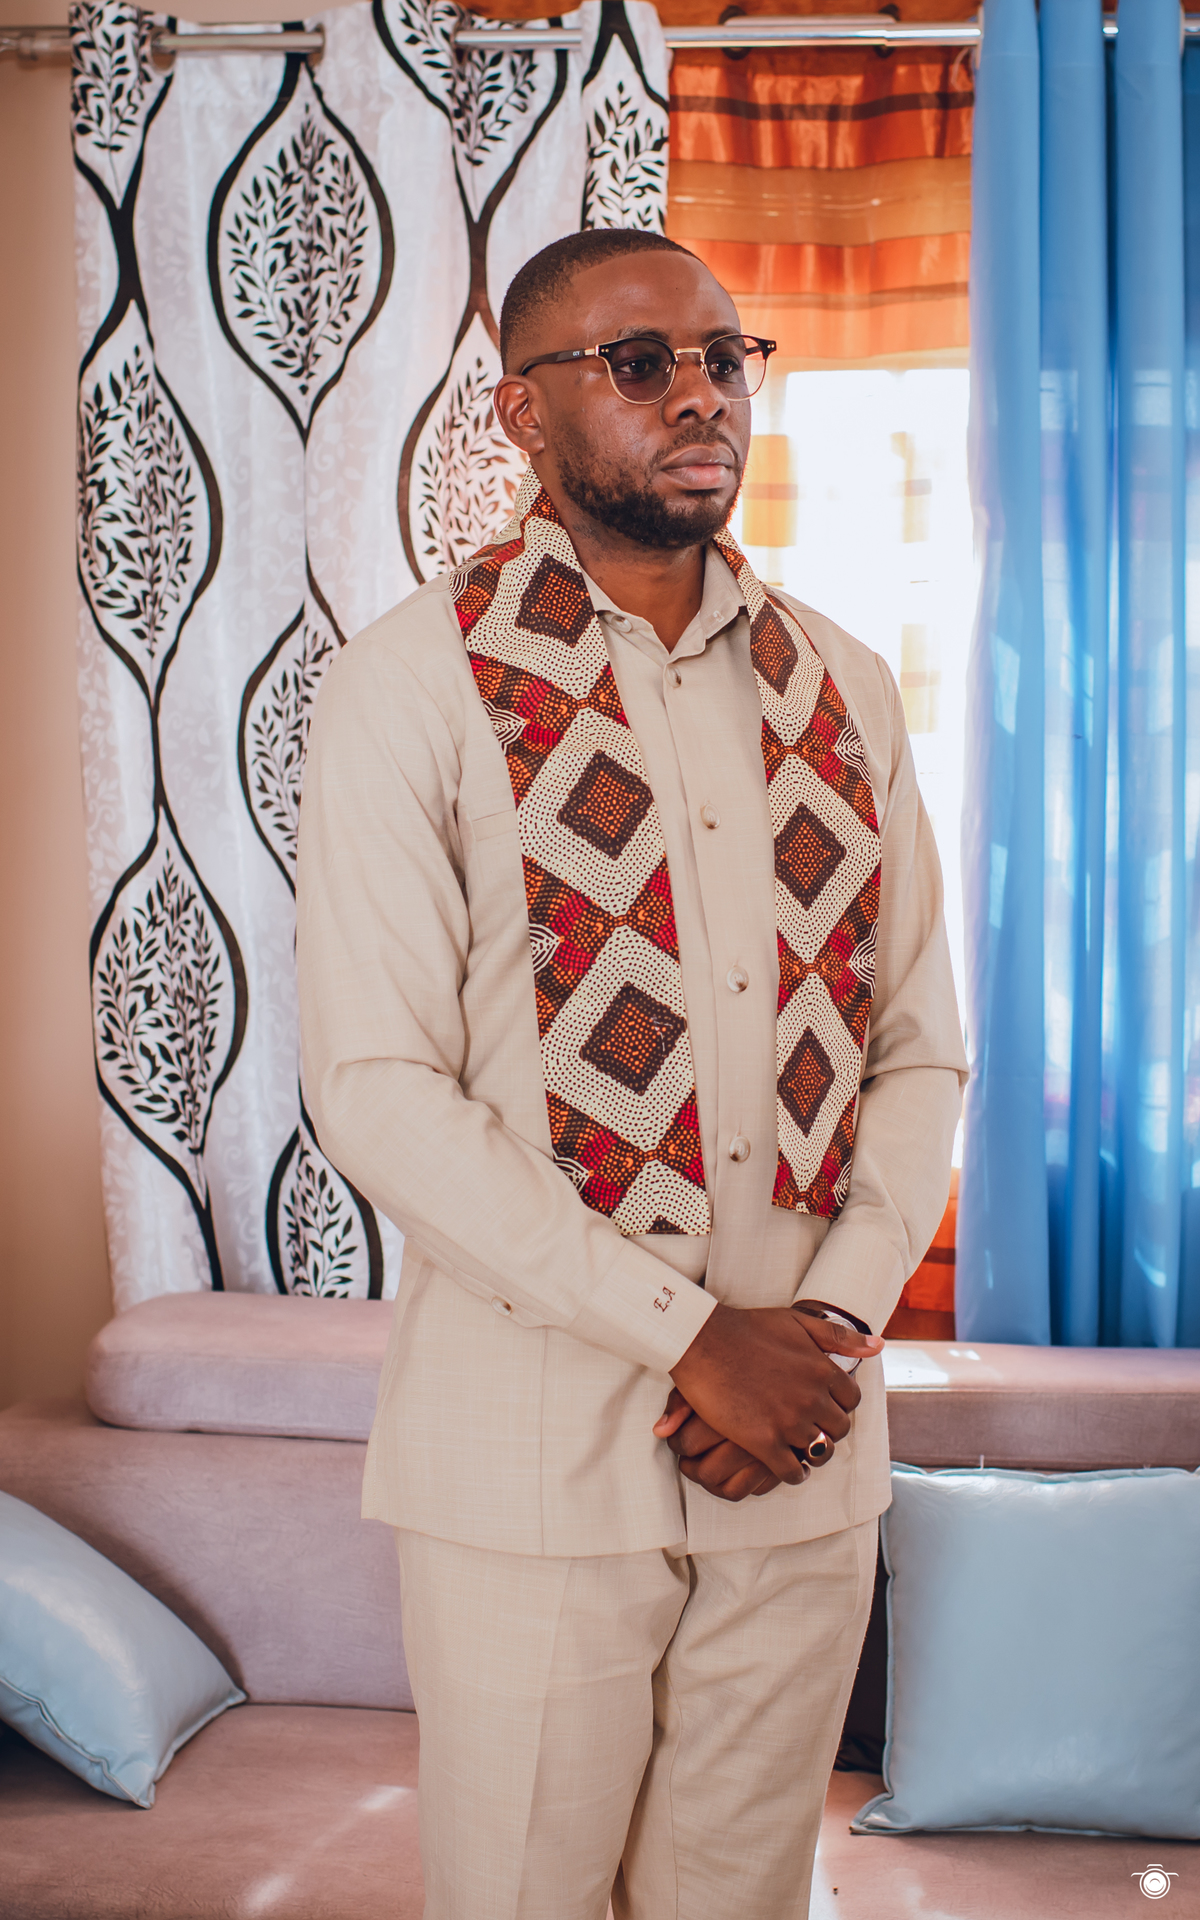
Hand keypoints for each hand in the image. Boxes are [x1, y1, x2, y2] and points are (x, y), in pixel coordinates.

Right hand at [659, 1303, 878, 1488]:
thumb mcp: (797, 1322)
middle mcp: (812, 1398)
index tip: (826, 1406)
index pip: (852, 1400)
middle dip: (829, 1429)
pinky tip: (785, 1466)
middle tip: (813, 1428)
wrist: (703, 1341)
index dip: (840, 1404)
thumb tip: (878, 1346)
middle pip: (839, 1429)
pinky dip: (793, 1473)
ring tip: (801, 1450)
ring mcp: (789, 1422)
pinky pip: (792, 1471)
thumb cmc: (747, 1328)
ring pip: (819, 1451)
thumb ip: (839, 1336)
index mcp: (822, 1369)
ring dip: (812, 1452)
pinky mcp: (764, 1442)